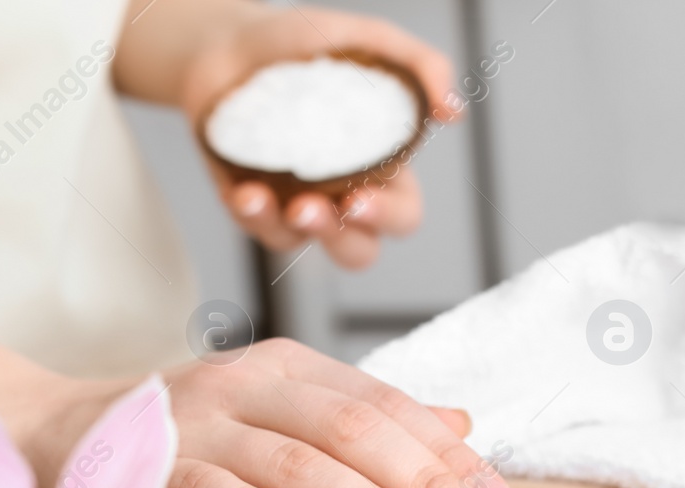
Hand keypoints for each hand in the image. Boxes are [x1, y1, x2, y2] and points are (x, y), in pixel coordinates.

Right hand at [151, 340, 520, 487]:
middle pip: (358, 431)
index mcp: (288, 370)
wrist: (49, 435)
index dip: (452, 459)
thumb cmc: (179, 440)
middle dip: (432, 487)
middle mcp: (248, 385)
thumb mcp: (276, 418)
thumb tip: (460, 423)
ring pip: (300, 461)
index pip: (389, 409)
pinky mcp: (148, 470)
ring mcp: (197, 425)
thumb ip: (361, 420)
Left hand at [177, 5, 459, 269]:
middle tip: (318, 207)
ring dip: (290, 228)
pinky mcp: (250, 202)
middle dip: (342, 238)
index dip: (388, 217)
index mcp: (380, 169)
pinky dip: (250, 210)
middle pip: (358, 250)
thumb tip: (454, 112)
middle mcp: (339, 195)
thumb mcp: (369, 41)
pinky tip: (244, 190)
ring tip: (273, 198)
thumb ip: (420, 67)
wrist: (230, 39)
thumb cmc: (305, 42)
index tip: (360, 197)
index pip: (402, 215)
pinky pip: (255, 225)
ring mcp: (292, 203)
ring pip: (301, 244)